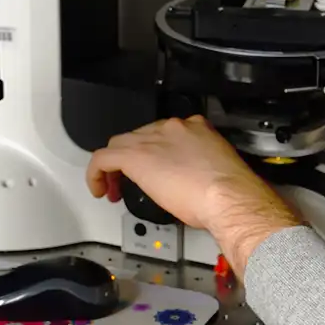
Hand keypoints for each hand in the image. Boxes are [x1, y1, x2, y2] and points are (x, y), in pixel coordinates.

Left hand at [86, 116, 301, 266]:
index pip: (165, 134)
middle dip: (133, 159)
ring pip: (120, 145)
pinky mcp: (134, 156)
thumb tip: (191, 182)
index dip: (155, 153)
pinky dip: (96, 173)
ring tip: (113, 189)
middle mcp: (172, 127)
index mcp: (196, 128)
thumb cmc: (228, 192)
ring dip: (116, 167)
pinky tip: (99, 189)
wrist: (227, 196)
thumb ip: (199, 167)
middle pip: (139, 137)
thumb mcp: (216, 170)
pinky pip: (103, 158)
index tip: (156, 170)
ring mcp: (152, 139)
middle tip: (130, 182)